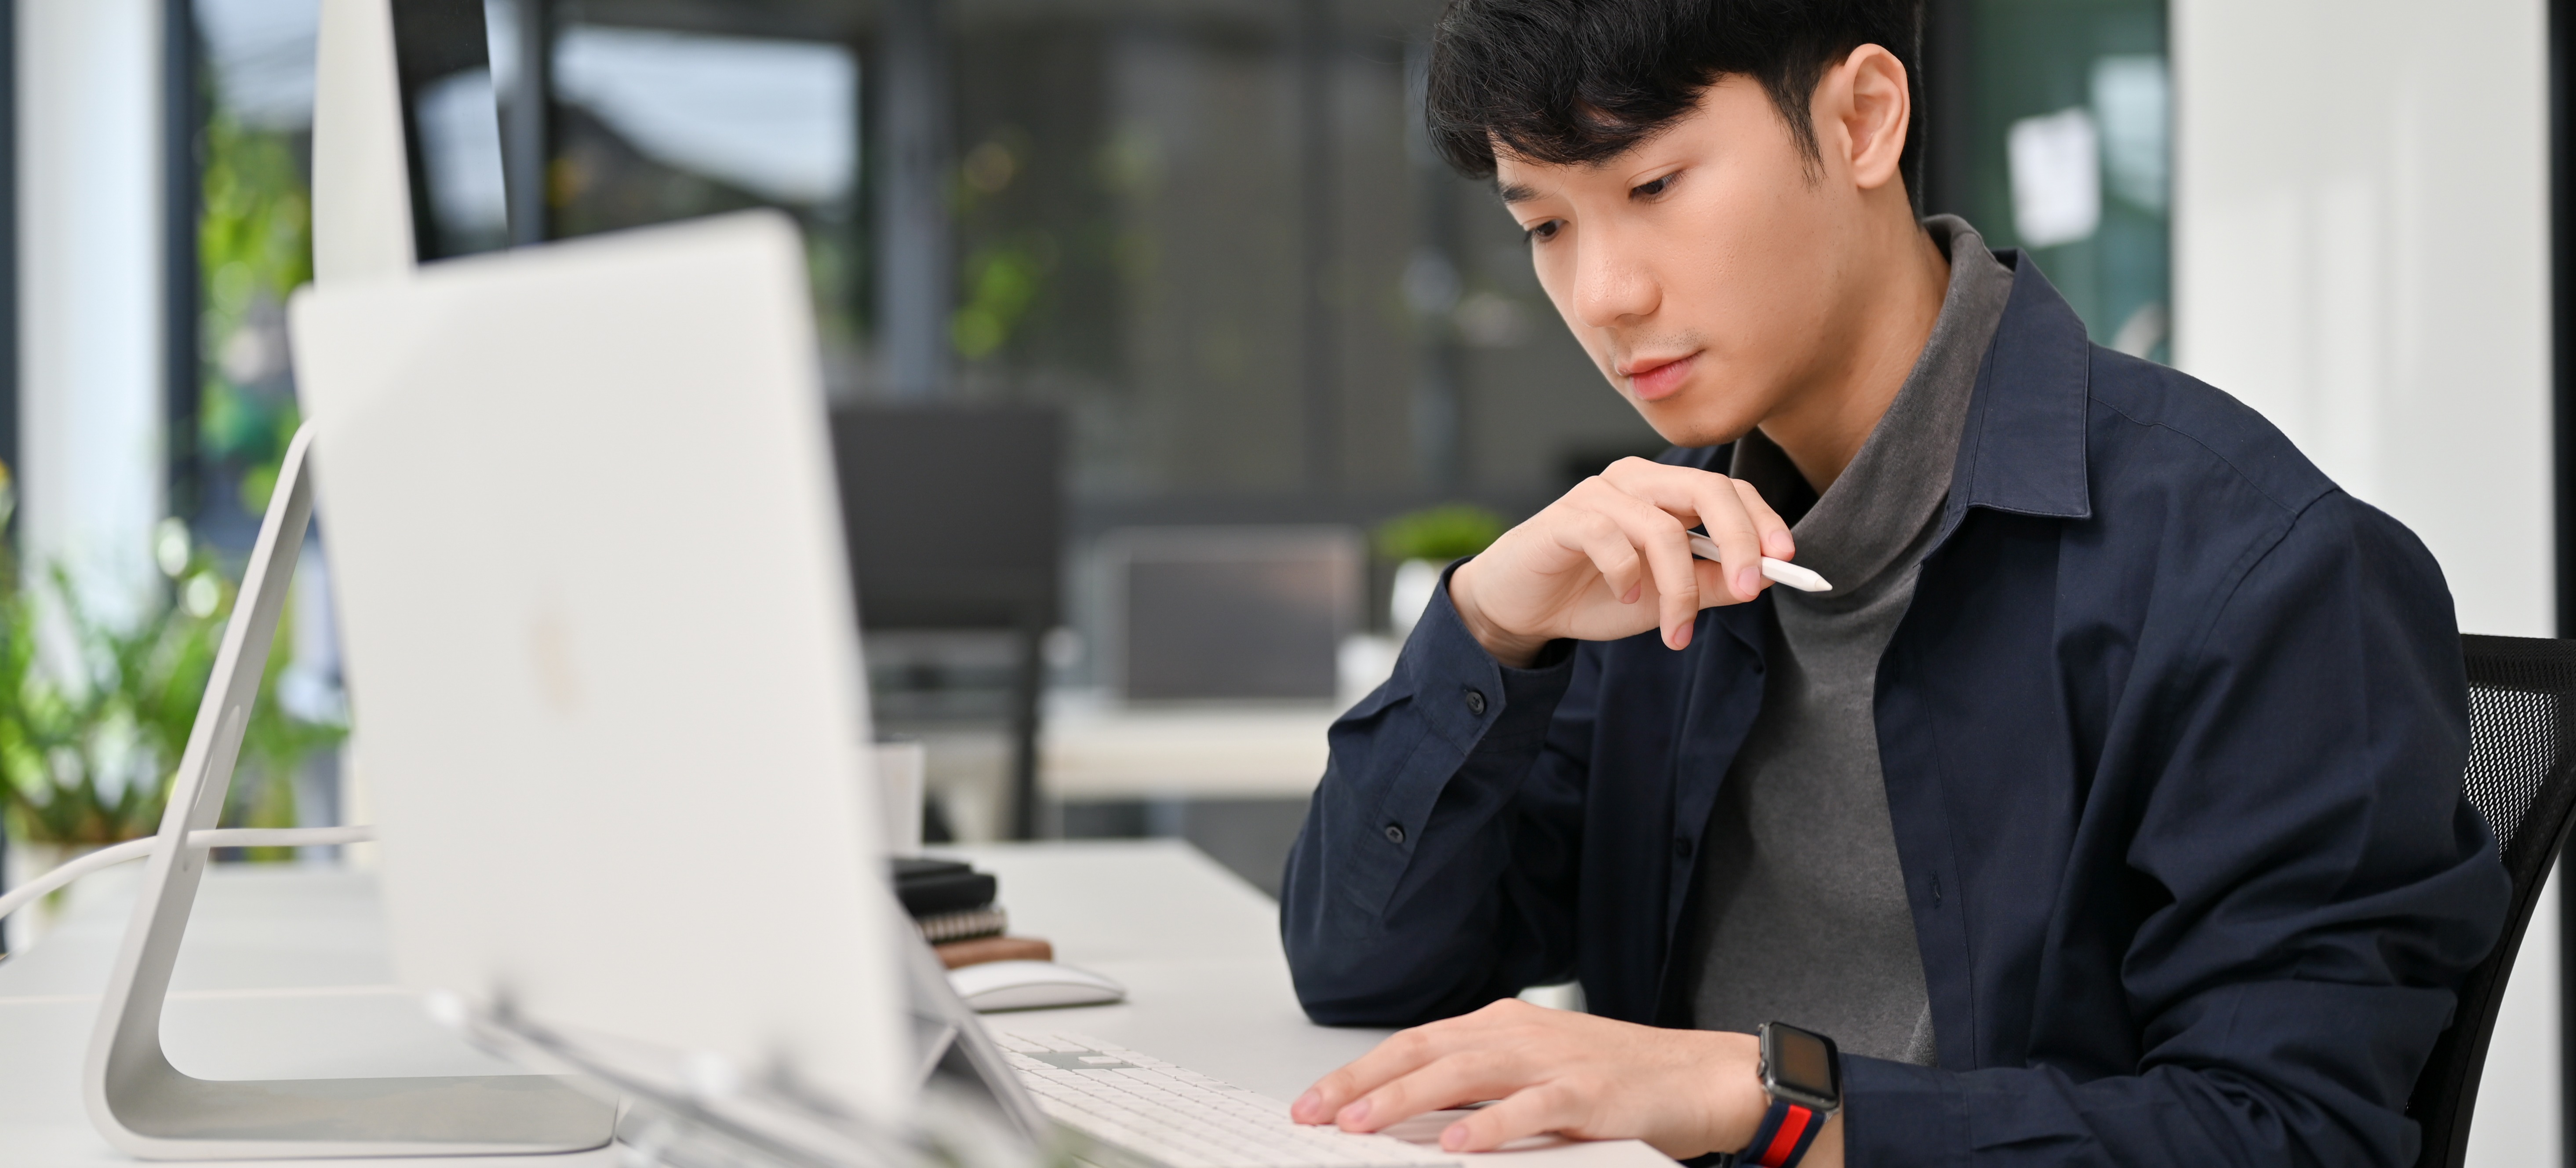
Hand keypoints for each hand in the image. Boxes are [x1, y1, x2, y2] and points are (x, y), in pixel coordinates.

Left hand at [1287, 999, 1836, 1161]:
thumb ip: (1477, 1090)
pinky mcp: (1589, 1091)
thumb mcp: (1534, 1076)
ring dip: (1406, 1098)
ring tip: (1361, 1124)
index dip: (1360, 1071)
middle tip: (1313, 1112)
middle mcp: (1518, 1033)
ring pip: (1465, 1071)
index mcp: (1499, 1026)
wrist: (1699, 1075)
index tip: (1313, 1101)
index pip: (1414, 1044)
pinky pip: (1531, 1107)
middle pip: (1423, 1051)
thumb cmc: (1615, 1081)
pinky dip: (1490, 1125)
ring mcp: (1554, 1059)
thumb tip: (1411, 1120)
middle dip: (1362, 1082)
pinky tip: (1456, 1144)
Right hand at [1449, 459, 1793, 664]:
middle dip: (1739, 539)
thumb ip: (1712, 584)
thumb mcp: (1667, 597)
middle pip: (1706, 490)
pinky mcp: (1566, 518)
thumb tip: (1766, 578)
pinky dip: (1628, 575)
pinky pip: (1611, 539)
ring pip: (1663, 528)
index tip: (1786, 561)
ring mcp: (1599, 494)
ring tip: (1676, 631)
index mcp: (1665, 491)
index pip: (1728, 490)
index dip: (1762, 521)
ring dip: (1679, 588)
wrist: (1522, 608)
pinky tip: (1626, 598)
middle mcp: (1636, 480)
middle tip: (1750, 588)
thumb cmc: (1596, 595)